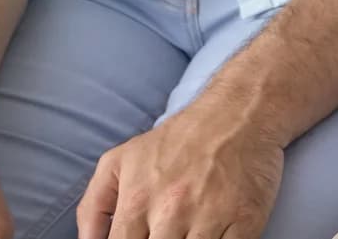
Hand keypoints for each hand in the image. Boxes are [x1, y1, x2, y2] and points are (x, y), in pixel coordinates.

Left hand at [75, 108, 282, 238]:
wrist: (239, 112)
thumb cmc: (178, 140)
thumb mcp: (120, 161)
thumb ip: (93, 206)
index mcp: (137, 200)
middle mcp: (171, 211)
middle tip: (162, 237)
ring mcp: (209, 218)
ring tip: (184, 235)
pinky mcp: (244, 222)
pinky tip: (212, 237)